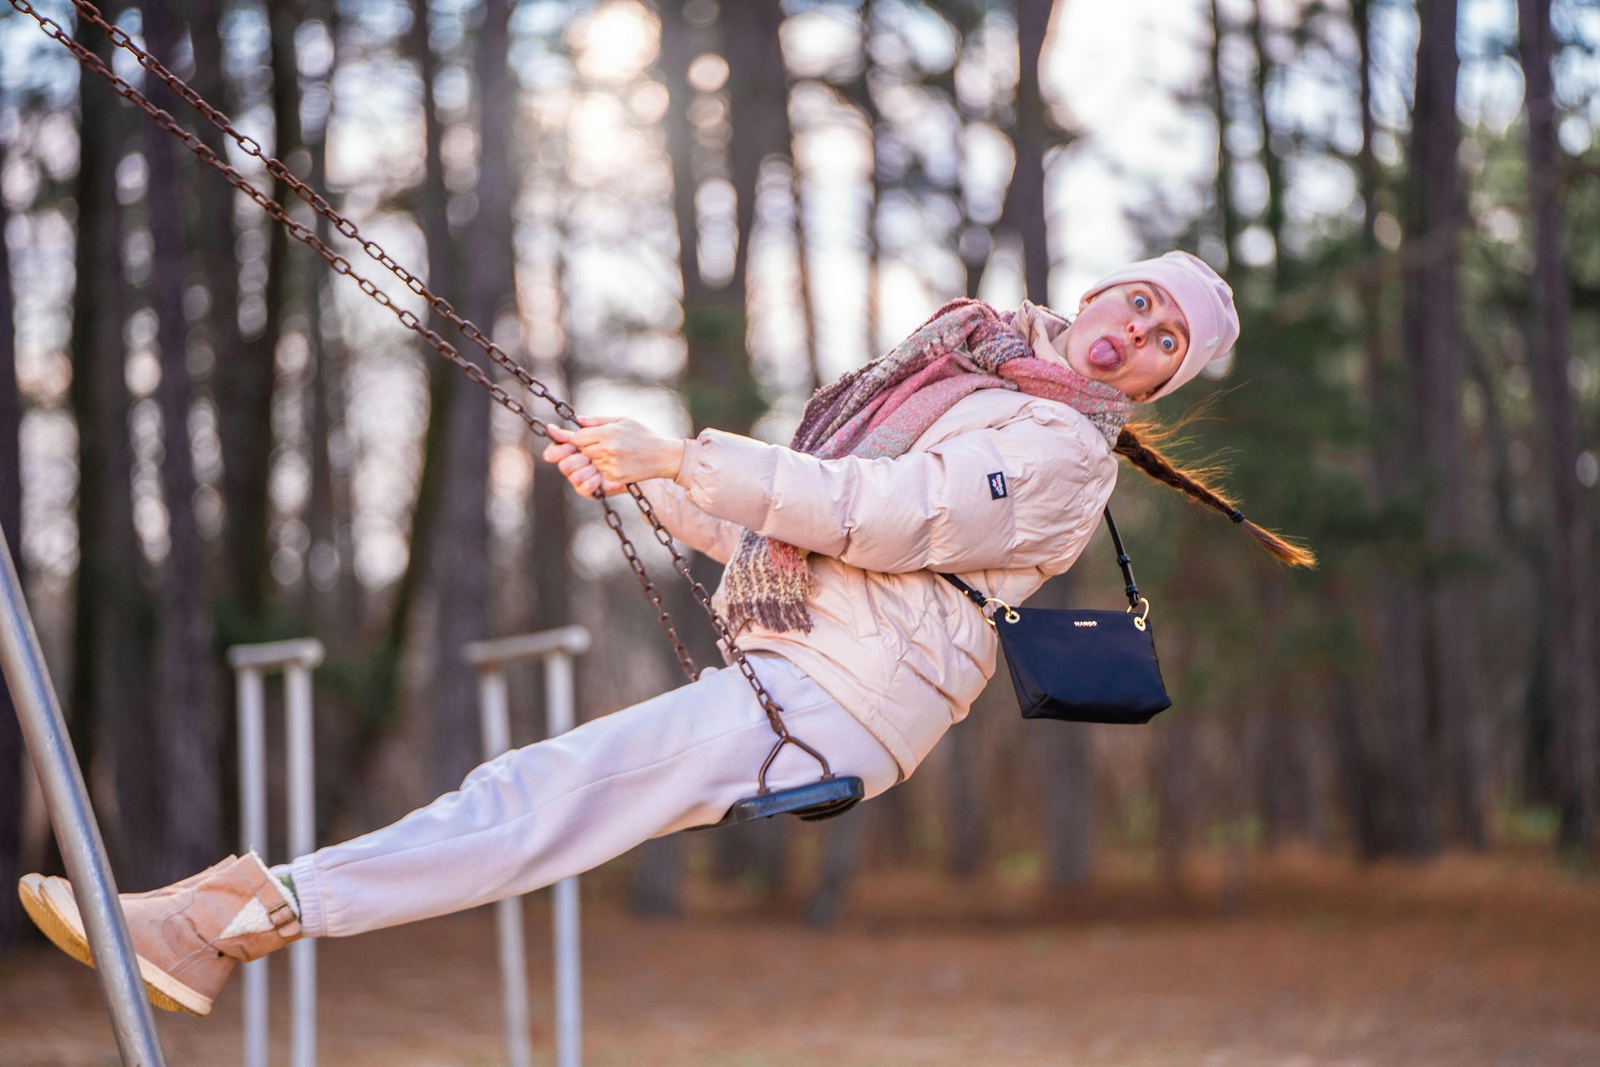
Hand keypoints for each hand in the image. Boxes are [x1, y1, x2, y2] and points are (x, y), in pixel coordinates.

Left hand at [541, 416, 686, 497]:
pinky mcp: (615, 478)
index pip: (578, 438)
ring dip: (597, 459)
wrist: (664, 456)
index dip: (576, 438)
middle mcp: (607, 450)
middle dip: (586, 449)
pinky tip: (620, 462)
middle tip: (599, 445)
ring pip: (591, 463)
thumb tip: (576, 420)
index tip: (568, 435)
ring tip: (615, 453)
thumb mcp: (622, 420)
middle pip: (582, 451)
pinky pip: (600, 473)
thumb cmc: (643, 435)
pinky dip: (605, 468)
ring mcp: (611, 465)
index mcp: (607, 433)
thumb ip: (597, 420)